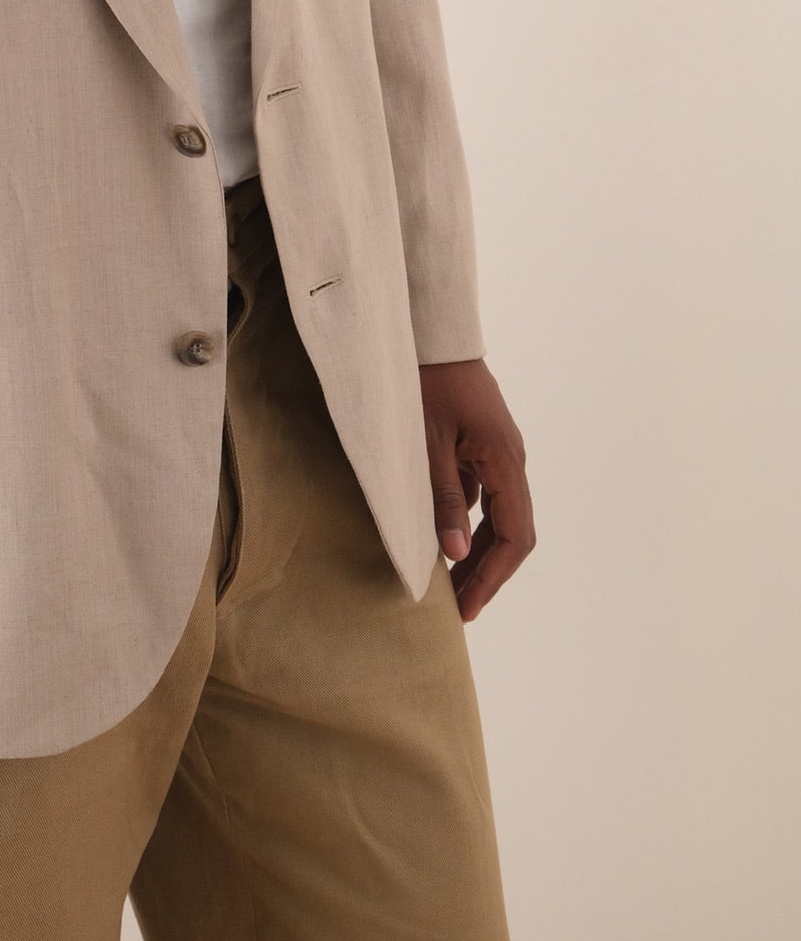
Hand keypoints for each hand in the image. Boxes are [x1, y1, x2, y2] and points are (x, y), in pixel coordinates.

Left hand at [418, 357, 534, 620]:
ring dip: (479, 550)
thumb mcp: (426, 443)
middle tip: (458, 607)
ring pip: (500, 515)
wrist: (432, 332)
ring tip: (449, 583)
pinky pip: (485, 495)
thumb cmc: (426, 382)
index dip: (493, 577)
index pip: (514, 537)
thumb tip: (457, 555)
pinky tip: (440, 537)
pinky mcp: (483, 445)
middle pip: (513, 532)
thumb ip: (443, 498)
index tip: (466, 608)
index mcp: (505, 462)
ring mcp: (499, 453)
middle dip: (488, 572)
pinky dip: (469, 522)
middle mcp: (511, 461)